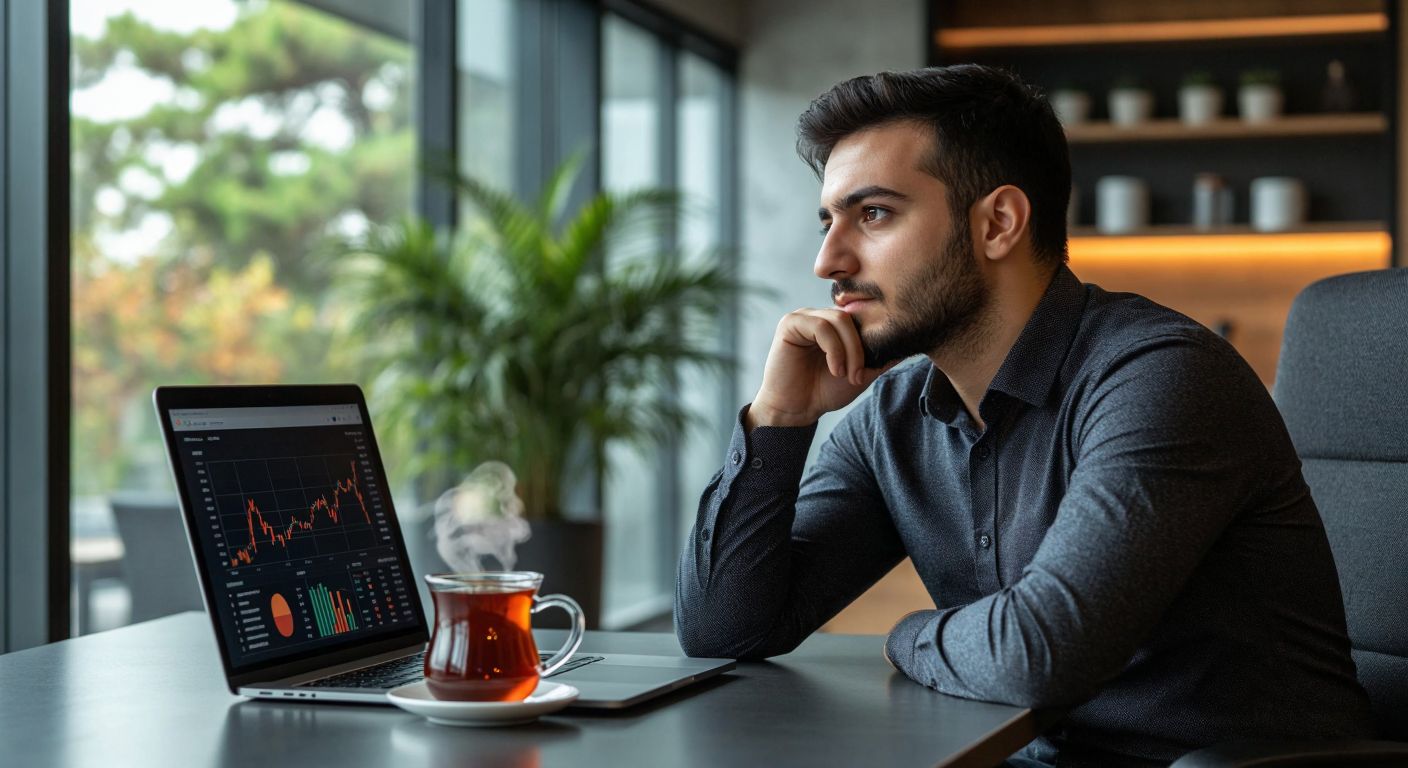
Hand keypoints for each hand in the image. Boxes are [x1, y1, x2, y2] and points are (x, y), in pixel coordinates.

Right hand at [747, 308, 895, 429]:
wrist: (796, 410)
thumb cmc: (824, 392)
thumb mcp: (861, 374)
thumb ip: (880, 358)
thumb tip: (906, 345)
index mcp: (834, 325)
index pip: (860, 318)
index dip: (871, 338)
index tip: (875, 365)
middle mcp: (819, 316)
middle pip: (852, 317)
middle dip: (860, 348)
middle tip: (858, 376)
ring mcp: (804, 317)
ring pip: (839, 320)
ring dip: (848, 350)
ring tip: (845, 374)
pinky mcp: (790, 323)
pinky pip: (821, 327)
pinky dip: (833, 350)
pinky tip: (834, 369)